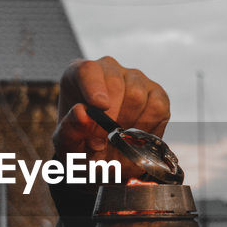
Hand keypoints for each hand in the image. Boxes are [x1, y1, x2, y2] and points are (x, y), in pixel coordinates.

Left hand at [53, 56, 170, 170]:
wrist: (105, 156)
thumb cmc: (82, 144)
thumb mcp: (68, 144)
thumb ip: (69, 130)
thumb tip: (82, 113)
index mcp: (79, 75)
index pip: (88, 71)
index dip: (94, 87)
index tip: (99, 106)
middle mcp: (108, 70)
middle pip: (116, 84)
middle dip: (112, 117)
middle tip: (105, 140)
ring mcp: (135, 79)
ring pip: (137, 95)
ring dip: (128, 124)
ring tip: (118, 139)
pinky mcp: (156, 93)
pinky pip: (157, 106)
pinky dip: (147, 126)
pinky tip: (136, 136)